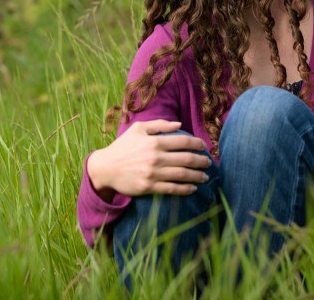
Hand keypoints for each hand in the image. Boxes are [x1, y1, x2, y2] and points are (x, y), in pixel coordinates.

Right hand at [87, 119, 211, 200]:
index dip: (197, 144)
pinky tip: (192, 188)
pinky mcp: (148, 187)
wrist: (105, 168)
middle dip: (201, 161)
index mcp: (154, 141)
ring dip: (197, 176)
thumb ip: (159, 125)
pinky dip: (185, 189)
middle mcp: (155, 157)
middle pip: (186, 159)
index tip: (204, 146)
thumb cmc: (123, 146)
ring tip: (205, 176)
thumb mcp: (138, 129)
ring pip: (182, 175)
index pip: (183, 141)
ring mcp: (152, 173)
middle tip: (209, 163)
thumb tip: (179, 125)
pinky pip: (171, 188)